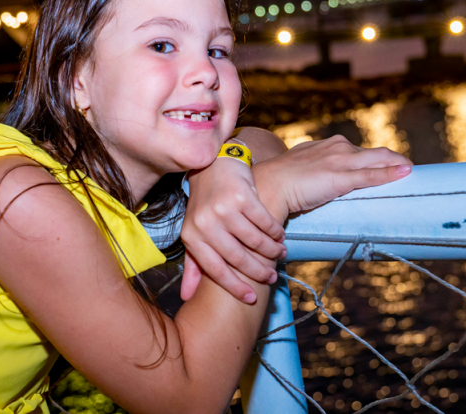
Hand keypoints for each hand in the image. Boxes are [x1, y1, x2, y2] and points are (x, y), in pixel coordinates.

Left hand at [180, 157, 285, 303]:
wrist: (212, 166)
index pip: (215, 269)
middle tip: (272, 276)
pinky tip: (279, 235)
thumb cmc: (205, 205)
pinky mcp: (241, 195)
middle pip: (237, 257)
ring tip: (279, 254)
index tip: (251, 298)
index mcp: (191, 236)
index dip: (235, 287)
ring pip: (254, 240)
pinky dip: (274, 231)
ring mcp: (223, 208)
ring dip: (271, 251)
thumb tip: (186, 297)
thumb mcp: (195, 233)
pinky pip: (264, 221)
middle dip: (258, 271)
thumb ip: (193, 265)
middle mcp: (205, 223)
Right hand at [253, 135, 412, 220]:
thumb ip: (315, 170)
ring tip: (414, 174)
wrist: (269, 184)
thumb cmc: (280, 180)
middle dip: (395, 161)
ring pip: (378, 160)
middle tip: (410, 172)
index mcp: (328, 146)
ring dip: (398, 166)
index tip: (390, 168)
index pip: (361, 152)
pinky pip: (371, 175)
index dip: (379, 160)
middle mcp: (337, 148)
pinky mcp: (340, 177)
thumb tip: (318, 184)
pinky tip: (407, 172)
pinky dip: (391, 173)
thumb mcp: (301, 168)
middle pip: (376, 154)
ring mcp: (340, 161)